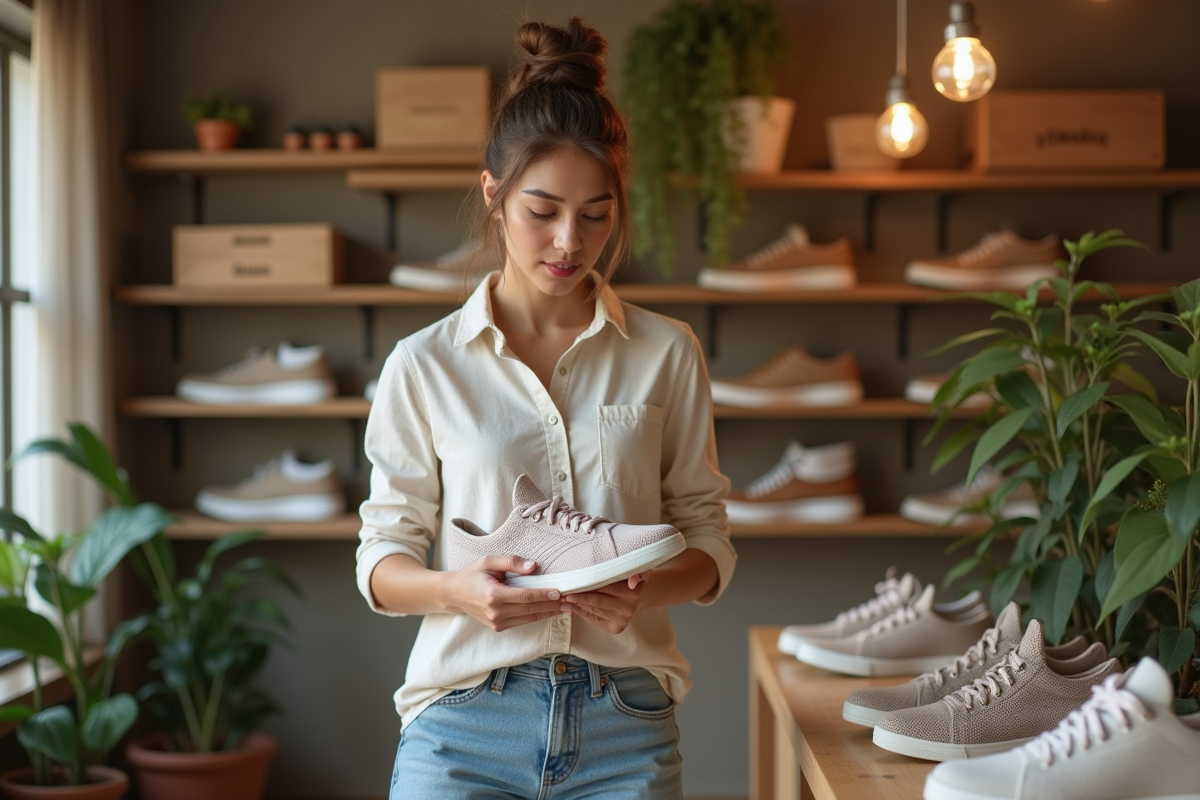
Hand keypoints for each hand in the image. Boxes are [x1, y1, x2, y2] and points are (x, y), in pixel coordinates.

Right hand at [444, 556, 565, 631]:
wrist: (455, 594)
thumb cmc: (473, 575)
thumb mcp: (489, 561)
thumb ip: (511, 562)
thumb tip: (534, 567)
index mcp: (493, 595)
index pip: (525, 596)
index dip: (544, 595)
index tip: (559, 592)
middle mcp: (495, 612)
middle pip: (530, 609)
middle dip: (551, 605)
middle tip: (570, 600)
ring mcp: (496, 622)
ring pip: (529, 618)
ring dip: (548, 613)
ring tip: (565, 607)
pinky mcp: (498, 627)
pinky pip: (522, 622)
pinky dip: (537, 616)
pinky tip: (549, 611)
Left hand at [560, 572, 649, 634]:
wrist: (642, 597)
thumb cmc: (634, 580)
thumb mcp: (641, 571)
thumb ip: (638, 573)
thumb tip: (631, 583)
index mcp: (632, 593)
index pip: (605, 588)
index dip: (588, 586)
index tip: (573, 584)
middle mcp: (627, 608)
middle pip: (597, 601)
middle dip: (578, 598)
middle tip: (562, 594)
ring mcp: (622, 620)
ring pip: (594, 611)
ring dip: (577, 606)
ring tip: (563, 601)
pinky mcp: (616, 628)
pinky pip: (594, 619)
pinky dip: (582, 613)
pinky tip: (572, 608)